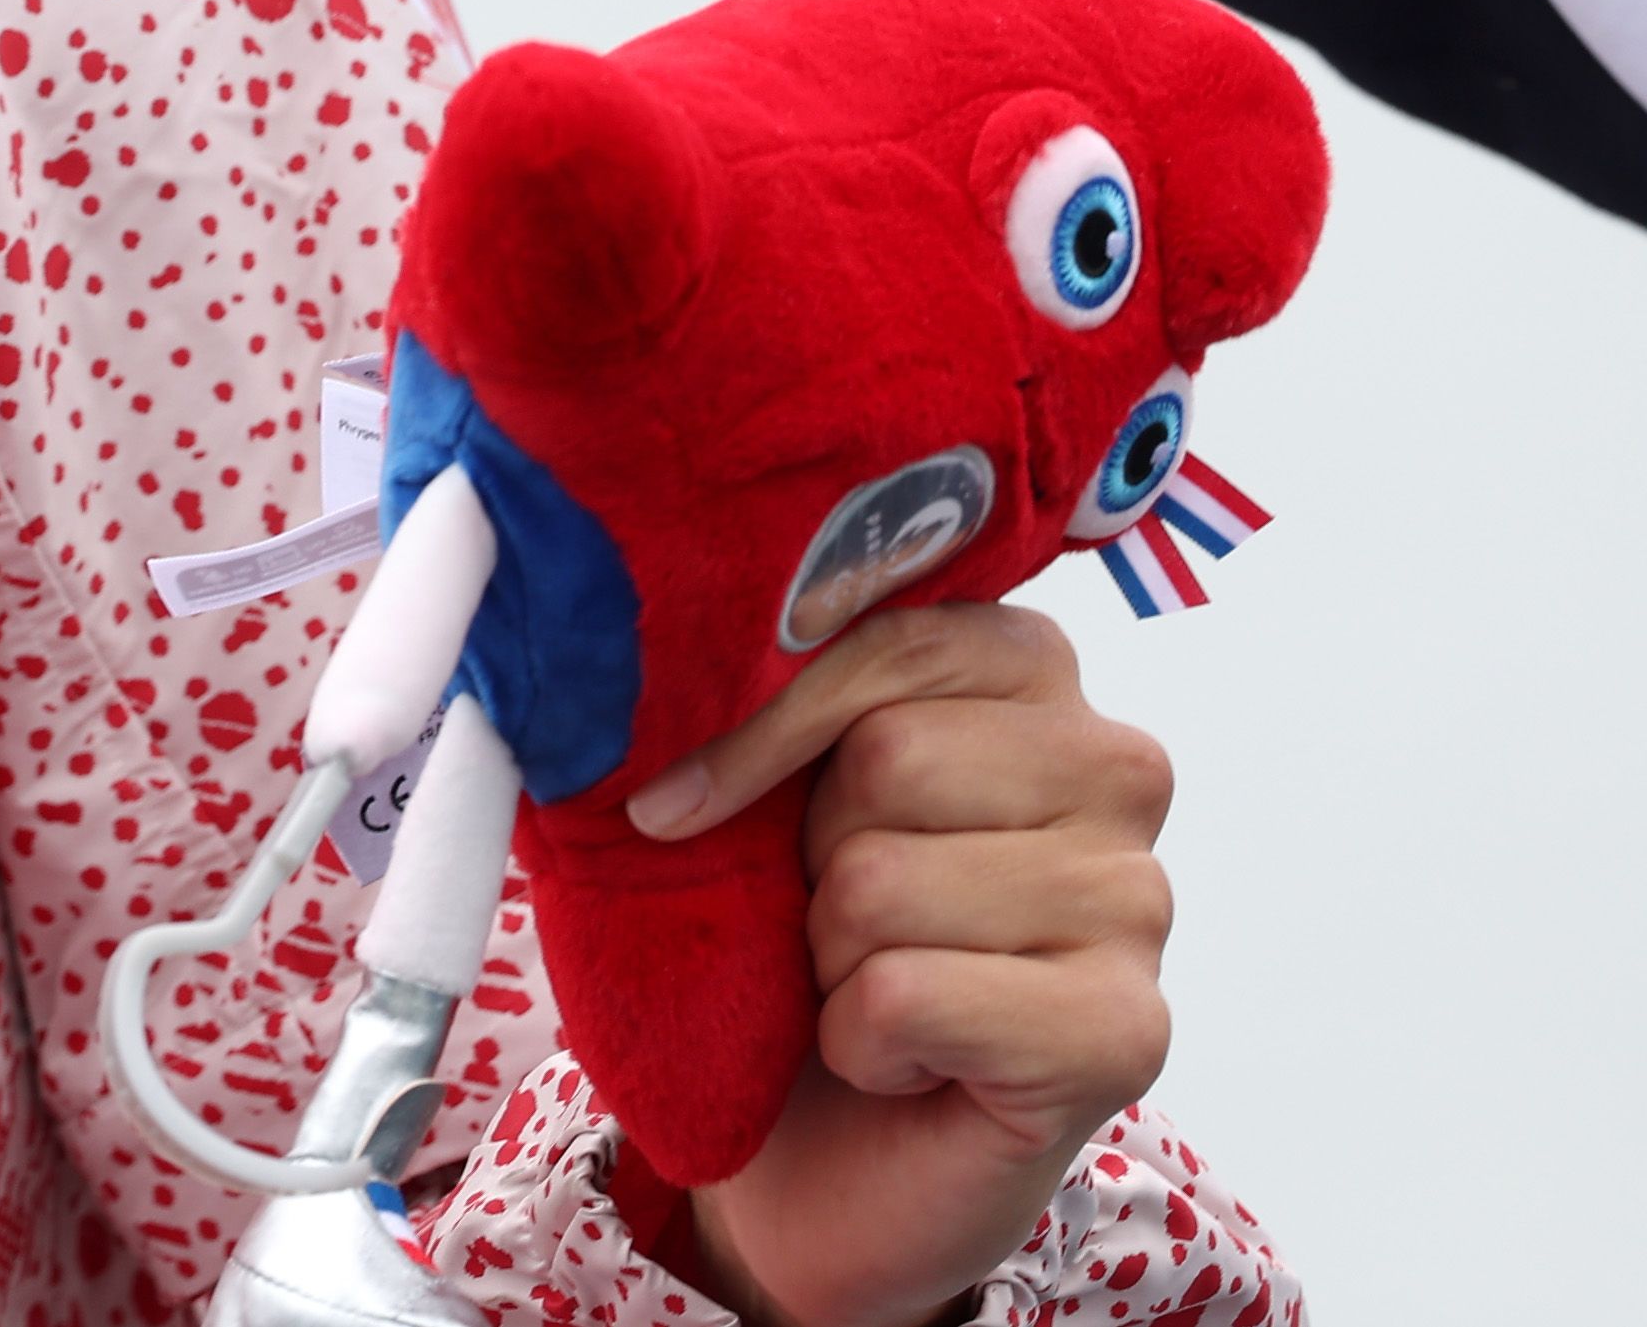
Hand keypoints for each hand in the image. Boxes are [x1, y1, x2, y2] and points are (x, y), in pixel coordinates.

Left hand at [633, 605, 1179, 1326]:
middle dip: (811, 859)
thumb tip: (656, 666)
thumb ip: (746, 705)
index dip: (759, 723)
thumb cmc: (789, 946)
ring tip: (867, 986)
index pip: (886, 636)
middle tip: (832, 921)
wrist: (826, 1158)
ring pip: (885, 881)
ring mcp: (1138, 903)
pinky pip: (909, 996)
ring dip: (831, 958)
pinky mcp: (1127, 1032)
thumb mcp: (755, 798)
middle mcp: (1114, 768)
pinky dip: (860, 1040)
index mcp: (1026, 672)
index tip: (669, 804)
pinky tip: (904, 1060)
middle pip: (886, 757)